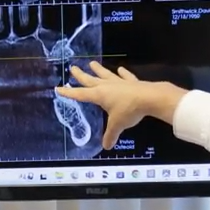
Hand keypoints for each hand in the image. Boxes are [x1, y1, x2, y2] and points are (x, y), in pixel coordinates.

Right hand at [55, 62, 186, 149]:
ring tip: (92, 63)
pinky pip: (125, 76)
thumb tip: (106, 146)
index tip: (59, 88)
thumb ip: (110, 135)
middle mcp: (107, 86)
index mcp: (99, 95)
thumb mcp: (117, 125)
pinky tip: (120, 69)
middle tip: (72, 67)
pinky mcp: (132, 82)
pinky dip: (122, 73)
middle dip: (80, 75)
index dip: (69, 93)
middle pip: (90, 80)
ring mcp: (119, 83)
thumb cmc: (129, 110)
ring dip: (98, 70)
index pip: (80, 94)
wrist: (150, 98)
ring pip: (105, 75)